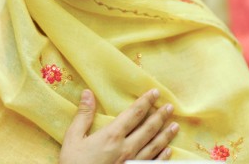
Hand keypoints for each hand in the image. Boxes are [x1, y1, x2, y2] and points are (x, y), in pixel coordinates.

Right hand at [59, 89, 178, 163]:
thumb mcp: (73, 138)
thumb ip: (83, 115)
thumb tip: (87, 93)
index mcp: (112, 136)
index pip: (134, 114)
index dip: (145, 101)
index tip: (155, 92)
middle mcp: (126, 148)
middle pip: (148, 128)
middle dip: (160, 116)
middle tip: (170, 107)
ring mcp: (132, 163)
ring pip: (154, 146)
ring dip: (165, 135)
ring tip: (175, 126)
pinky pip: (152, 163)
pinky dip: (162, 156)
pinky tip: (168, 150)